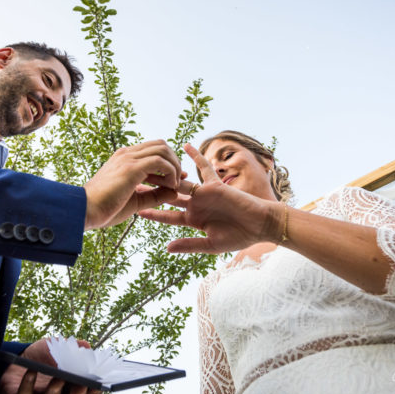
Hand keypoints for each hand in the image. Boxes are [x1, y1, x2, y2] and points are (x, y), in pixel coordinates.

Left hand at [0, 339, 100, 393]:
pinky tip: (31, 371)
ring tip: (57, 379)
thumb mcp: (56, 347)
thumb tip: (86, 347)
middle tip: (80, 386)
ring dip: (54, 393)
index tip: (97, 383)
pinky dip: (28, 384)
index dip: (93, 391)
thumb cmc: (41, 356)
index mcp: (70, 388)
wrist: (15, 362)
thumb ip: (71, 347)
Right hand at [84, 140, 180, 229]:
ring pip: (162, 149)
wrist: (85, 210)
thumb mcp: (136, 200)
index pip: (153, 150)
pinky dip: (171, 172)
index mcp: (124, 159)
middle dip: (174, 161)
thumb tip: (174, 192)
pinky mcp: (131, 168)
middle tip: (177, 181)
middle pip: (161, 145)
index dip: (169, 162)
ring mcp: (128, 158)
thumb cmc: (105, 208)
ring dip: (174, 165)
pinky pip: (160, 161)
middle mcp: (126, 154)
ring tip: (174, 184)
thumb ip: (154, 195)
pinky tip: (170, 186)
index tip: (177, 179)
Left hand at [139, 143, 282, 252]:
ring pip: (181, 181)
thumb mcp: (211, 244)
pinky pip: (204, 167)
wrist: (260, 225)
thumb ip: (189, 244)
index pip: (168, 215)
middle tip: (135, 182)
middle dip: (153, 189)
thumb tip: (166, 248)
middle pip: (169, 195)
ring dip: (166, 173)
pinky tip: (184, 145)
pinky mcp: (215, 184)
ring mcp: (204, 193)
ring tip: (150, 164)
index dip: (153, 212)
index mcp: (193, 219)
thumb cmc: (238, 237)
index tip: (136, 209)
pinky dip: (196, 156)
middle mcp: (196, 205)